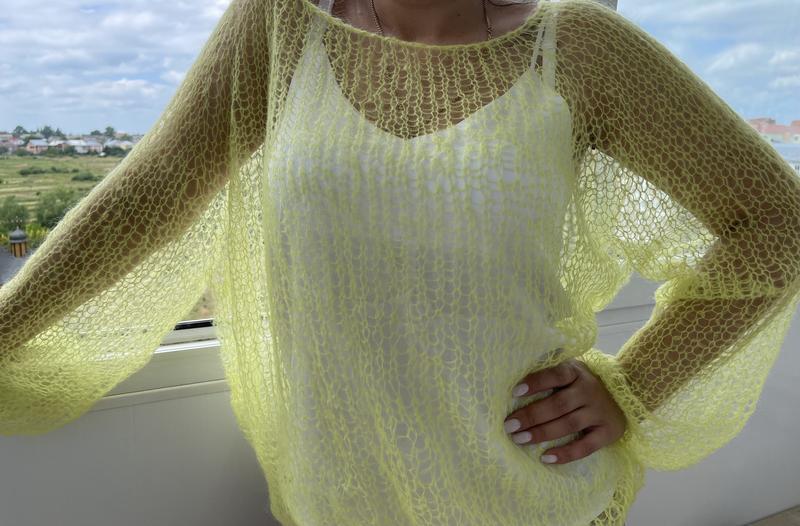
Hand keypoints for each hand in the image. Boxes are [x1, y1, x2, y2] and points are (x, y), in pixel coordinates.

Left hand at [503, 357, 626, 464]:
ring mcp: (600, 412)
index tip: (515, 392)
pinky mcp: (608, 433)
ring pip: (569, 424)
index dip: (536, 382)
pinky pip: (585, 447)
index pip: (555, 375)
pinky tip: (546, 457)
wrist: (624, 395)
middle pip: (558, 405)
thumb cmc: (582, 384)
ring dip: (542, 433)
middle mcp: (589, 390)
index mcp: (576, 372)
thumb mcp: (570, 371)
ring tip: (519, 439)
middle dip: (531, 416)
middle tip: (509, 425)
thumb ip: (549, 373)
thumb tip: (514, 377)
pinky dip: (566, 454)